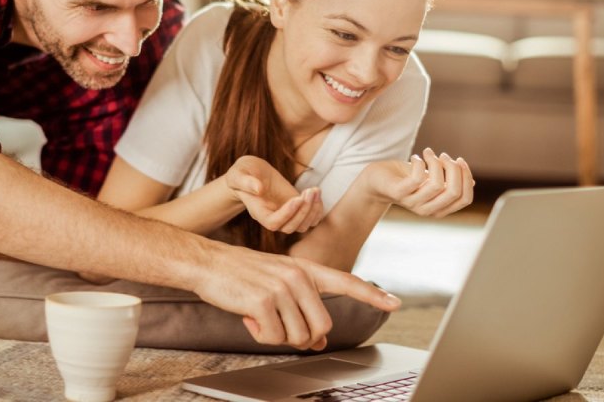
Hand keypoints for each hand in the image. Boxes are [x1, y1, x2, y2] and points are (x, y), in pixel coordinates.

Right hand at [194, 242, 401, 350]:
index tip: (395, 303)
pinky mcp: (263, 301)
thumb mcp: (276, 285)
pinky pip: (274, 338)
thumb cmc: (241, 274)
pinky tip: (248, 317)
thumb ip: (301, 307)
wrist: (208, 263)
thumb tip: (318, 342)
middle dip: (302, 336)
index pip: (345, 281)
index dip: (372, 294)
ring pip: (298, 336)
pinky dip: (260, 335)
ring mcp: (281, 287)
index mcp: (305, 269)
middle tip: (279, 324)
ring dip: (277, 335)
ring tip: (260, 315)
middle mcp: (298, 276)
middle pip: (321, 327)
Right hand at [225, 156, 323, 233]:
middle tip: (310, 191)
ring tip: (315, 190)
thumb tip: (258, 189)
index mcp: (258, 212)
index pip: (273, 223)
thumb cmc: (242, 173)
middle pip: (291, 227)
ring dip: (313, 210)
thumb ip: (245, 181)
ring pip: (303, 225)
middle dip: (304, 211)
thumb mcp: (238, 174)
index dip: (287, 214)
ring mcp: (285, 214)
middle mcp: (272, 217)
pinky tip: (317, 193)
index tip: (297, 198)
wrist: (251, 173)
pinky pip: (310, 218)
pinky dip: (318, 210)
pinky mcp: (295, 207)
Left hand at [366, 148, 474, 217]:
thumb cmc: (405, 178)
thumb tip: (471, 182)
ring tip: (427, 153)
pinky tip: (416, 158)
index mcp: (439, 208)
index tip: (459, 160)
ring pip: (437, 185)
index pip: (465, 199)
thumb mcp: (430, 180)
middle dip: (454, 169)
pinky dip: (420, 163)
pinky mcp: (399, 193)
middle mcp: (428, 209)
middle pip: (454, 192)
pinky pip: (417, 179)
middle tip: (443, 155)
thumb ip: (448, 182)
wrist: (375, 181)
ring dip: (436, 163)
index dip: (467, 177)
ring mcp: (413, 203)